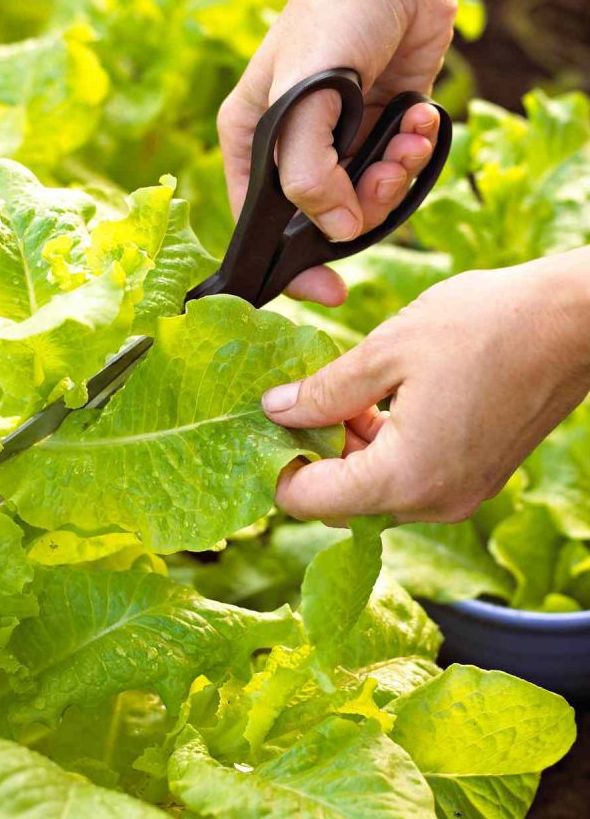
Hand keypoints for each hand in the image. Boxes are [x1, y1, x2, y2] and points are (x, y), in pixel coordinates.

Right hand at [217, 0, 454, 304]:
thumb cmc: (336, 17)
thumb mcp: (306, 96)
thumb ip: (309, 172)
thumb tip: (340, 232)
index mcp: (251, 139)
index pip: (258, 223)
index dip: (290, 262)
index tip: (329, 289)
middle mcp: (292, 146)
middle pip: (322, 219)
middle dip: (362, 208)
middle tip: (386, 175)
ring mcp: (339, 140)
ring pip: (367, 200)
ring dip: (394, 177)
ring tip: (408, 132)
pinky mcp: (380, 130)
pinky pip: (398, 171)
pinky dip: (413, 152)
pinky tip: (419, 116)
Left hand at [262, 251, 589, 523]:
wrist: (572, 322)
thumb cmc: (487, 326)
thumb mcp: (388, 350)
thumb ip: (325, 389)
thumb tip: (277, 410)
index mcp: (405, 477)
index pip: (311, 502)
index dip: (277, 467)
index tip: (266, 426)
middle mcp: (434, 502)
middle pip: (345, 500)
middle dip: (316, 455)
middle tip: (304, 399)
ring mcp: (461, 494)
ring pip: (379, 489)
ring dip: (352, 450)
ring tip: (347, 390)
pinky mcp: (478, 477)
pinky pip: (413, 478)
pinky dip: (388, 449)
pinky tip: (384, 399)